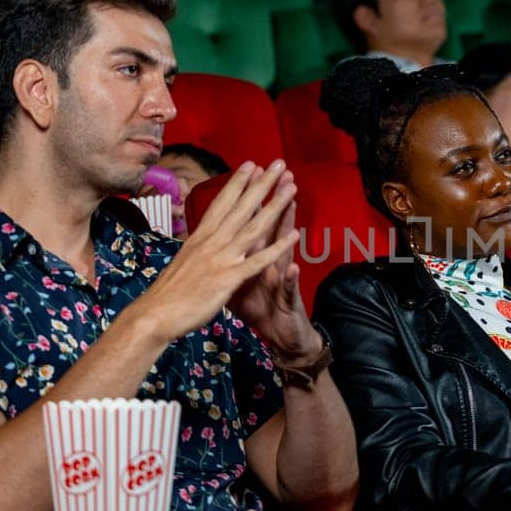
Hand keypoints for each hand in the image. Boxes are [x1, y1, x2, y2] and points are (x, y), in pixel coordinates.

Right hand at [131, 161, 297, 343]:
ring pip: (254, 226)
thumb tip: (200, 237)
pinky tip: (294, 235)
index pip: (222, 202)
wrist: (155, 315)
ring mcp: (221, 258)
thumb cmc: (168, 292)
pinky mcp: (228, 279)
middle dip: (262, 183)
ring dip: (275, 205)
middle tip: (278, 162)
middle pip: (242, 206)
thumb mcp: (183, 260)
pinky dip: (276, 247)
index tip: (251, 164)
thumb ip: (197, 247)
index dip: (237, 182)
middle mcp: (211, 242)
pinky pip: (258, 261)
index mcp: (200, 237)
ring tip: (291, 187)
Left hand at [229, 169, 317, 362]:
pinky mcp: (289, 300)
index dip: (252, 201)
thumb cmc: (262, 309)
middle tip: (281, 174)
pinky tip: (293, 265)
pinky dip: (290, 278)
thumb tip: (217, 242)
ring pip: (286, 250)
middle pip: (274, 228)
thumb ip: (233, 260)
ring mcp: (282, 280)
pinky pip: (289, 288)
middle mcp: (272, 263)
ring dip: (289, 226)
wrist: (284, 337)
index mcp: (256, 257)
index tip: (252, 174)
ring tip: (292, 202)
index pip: (254, 224)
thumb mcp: (240, 282)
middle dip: (275, 200)